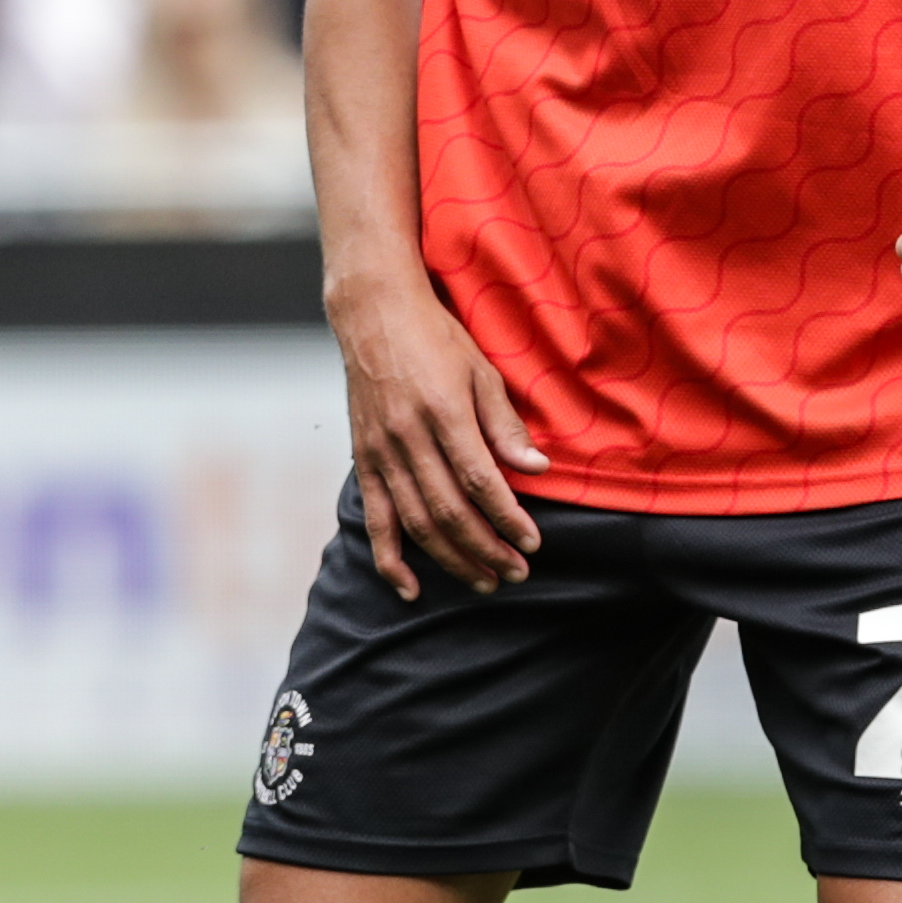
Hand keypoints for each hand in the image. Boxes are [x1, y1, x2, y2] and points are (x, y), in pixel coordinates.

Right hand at [332, 280, 547, 599]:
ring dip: (452, 559)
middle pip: (449, 510)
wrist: (373, 314)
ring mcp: (381, 452)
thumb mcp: (481, 370)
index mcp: (443, 412)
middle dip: (486, 549)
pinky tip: (411, 588)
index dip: (508, 517)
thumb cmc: (435, 338)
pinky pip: (376, 519)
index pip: (480, 481)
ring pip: (416, 522)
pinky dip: (391, 558)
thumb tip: (538, 469)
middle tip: (517, 572)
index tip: (533, 541)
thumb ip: (505, 424)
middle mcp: (408, 437)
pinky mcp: (363, 460)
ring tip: (484, 581)